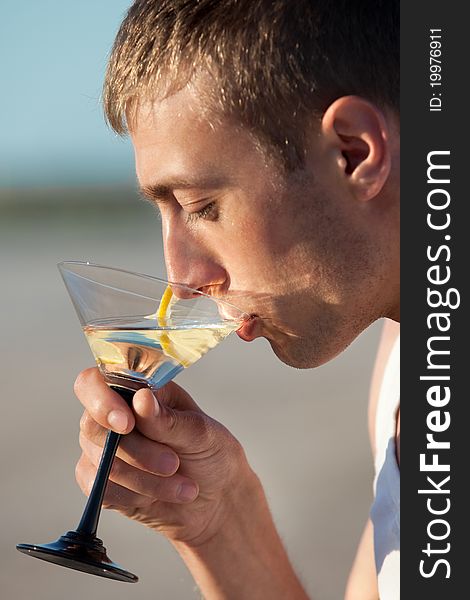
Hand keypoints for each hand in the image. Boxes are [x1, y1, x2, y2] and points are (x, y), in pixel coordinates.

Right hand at [74, 368, 256, 545]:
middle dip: (137, 451)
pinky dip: (136, 496)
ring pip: (101, 462)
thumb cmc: (211, 453)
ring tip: (183, 484)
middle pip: (93, 426)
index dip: (102, 400)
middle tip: (173, 464)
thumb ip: (168, 419)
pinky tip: (162, 495)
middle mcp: (114, 413)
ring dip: (146, 480)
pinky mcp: (100, 481)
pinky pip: (101, 490)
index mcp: (138, 388)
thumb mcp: (201, 433)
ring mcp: (103, 447)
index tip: (127, 423)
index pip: (93, 381)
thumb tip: (141, 399)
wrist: (216, 498)